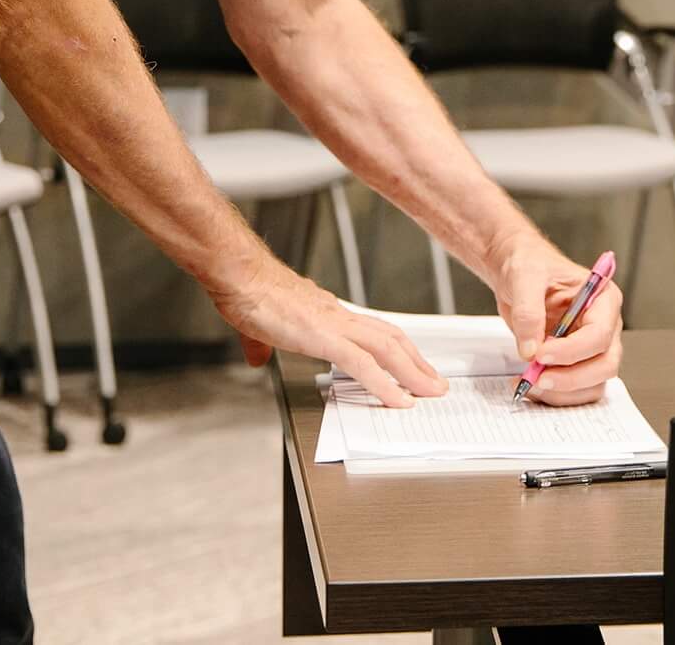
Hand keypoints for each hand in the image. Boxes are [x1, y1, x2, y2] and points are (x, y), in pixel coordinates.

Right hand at [209, 257, 446, 407]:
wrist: (239, 274)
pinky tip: (397, 400)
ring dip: (412, 373)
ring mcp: (333, 324)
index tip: (411, 366)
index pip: (373, 331)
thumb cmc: (247, 291)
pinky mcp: (322, 336)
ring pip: (386, 349)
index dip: (397, 349)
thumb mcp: (259, 325)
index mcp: (327, 312)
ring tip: (428, 393)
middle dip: (417, 362)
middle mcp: (338, 315)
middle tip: (435, 383)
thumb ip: (262, 342)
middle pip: (391, 338)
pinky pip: (362, 364)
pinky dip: (384, 384)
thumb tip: (257, 355)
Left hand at [491, 237, 623, 406]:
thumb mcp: (525, 276)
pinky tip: (528, 383)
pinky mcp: (575, 362)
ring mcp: (592, 347)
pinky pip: (575, 389)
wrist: (517, 275)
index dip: (572, 350)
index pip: (599, 334)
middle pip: (605, 365)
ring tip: (529, 382)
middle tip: (537, 378)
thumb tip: (530, 350)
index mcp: (603, 299)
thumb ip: (528, 311)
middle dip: (572, 378)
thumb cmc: (530, 265)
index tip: (541, 354)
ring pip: (593, 384)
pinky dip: (554, 394)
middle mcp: (605, 326)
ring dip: (562, 391)